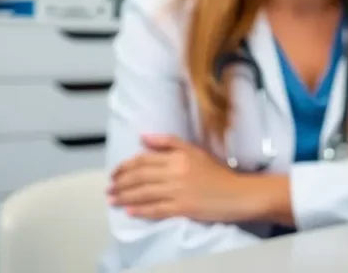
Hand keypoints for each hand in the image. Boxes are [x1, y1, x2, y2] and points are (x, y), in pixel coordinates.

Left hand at [108, 134, 253, 222]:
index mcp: (179, 156)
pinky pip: (155, 209)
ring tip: (112, 200)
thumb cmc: (219, 174)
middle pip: (139, 177)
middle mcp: (176, 172)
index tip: (115, 173)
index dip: (125, 167)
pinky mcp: (182, 208)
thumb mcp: (196, 151)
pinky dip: (140, 210)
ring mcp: (178, 191)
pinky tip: (129, 211)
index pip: (144, 160)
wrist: (238, 194)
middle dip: (120, 183)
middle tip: (109, 188)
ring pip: (143, 193)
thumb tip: (143, 136)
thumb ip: (169, 142)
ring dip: (124, 197)